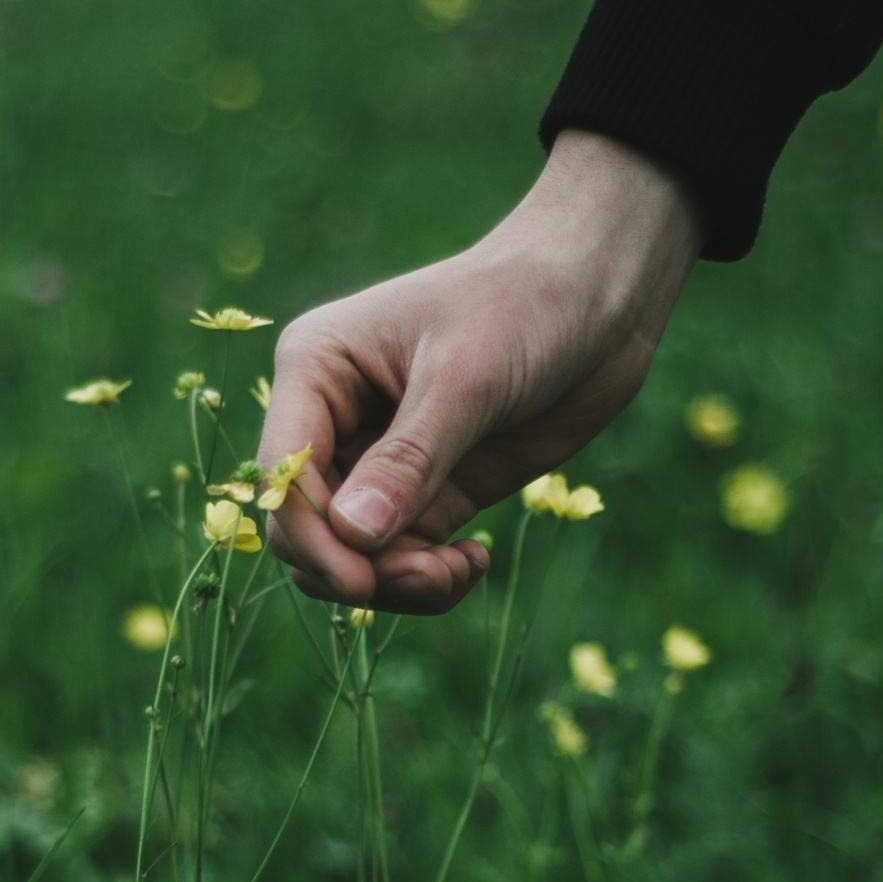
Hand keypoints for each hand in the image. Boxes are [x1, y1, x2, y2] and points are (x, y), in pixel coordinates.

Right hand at [259, 129, 703, 613]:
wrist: (600, 297)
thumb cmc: (524, 306)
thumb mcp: (464, 380)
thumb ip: (409, 461)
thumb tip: (352, 536)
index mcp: (316, 370)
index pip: (282, 473)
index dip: (311, 537)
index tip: (366, 580)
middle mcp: (335, 419)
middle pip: (306, 528)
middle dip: (356, 568)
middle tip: (431, 574)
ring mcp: (381, 461)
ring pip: (352, 556)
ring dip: (398, 583)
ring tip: (459, 570)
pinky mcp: (430, 491)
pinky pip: (401, 560)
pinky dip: (429, 579)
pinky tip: (473, 562)